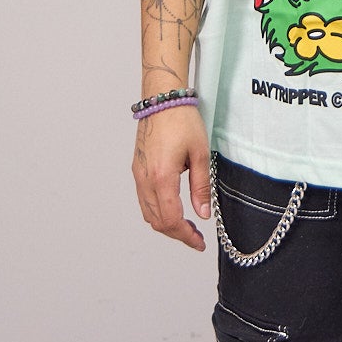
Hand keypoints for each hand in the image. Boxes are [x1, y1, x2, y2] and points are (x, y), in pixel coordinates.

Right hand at [132, 103, 211, 250]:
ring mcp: (138, 175)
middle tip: (196, 237)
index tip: (199, 242)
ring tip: (187, 225)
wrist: (162, 99)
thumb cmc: (182, 120)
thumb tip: (203, 213)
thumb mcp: (200, 154)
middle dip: (177, 234)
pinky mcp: (137, 169)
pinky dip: (157, 211)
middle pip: (157, 221)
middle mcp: (145, 179)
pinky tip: (173, 208)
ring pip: (148, 213)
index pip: (170, 220)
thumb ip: (201, 187)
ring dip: (166, 224)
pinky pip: (144, 200)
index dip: (185, 236)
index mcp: (162, 177)